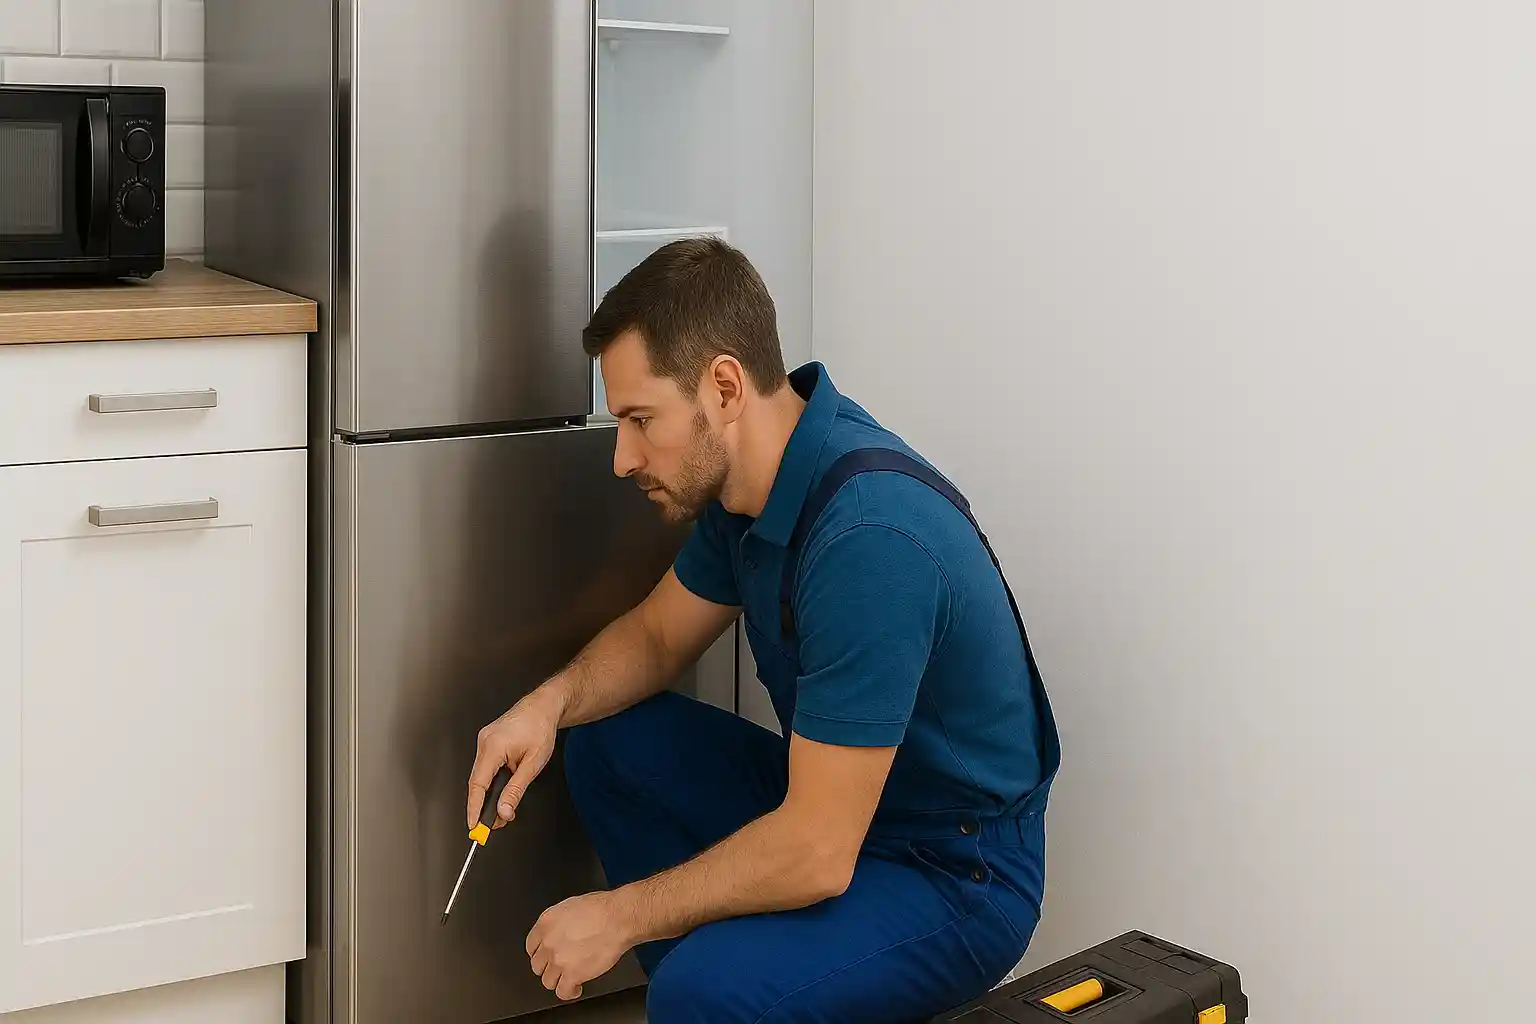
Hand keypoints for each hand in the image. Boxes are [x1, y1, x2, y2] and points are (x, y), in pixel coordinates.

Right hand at [466, 689, 561, 830]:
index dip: (474, 808)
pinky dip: (491, 781)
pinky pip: (485, 766)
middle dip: (483, 805)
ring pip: (481, 775)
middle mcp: (484, 742)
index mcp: (494, 746)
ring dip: (489, 793)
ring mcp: (484, 740)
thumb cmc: (541, 728)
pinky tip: (500, 792)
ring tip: (501, 810)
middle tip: (491, 824)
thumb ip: (516, 790)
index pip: (478, 784)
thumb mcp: (533, 763)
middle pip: (477, 782)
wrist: (543, 707)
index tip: (473, 826)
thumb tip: (504, 810)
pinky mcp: (488, 741)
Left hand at [526, 891, 632, 1000]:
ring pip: (548, 981)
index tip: (546, 957)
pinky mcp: (572, 975)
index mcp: (546, 923)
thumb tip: (561, 932)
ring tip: (569, 979)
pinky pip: (562, 992)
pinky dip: (569, 993)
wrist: (617, 919)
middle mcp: (548, 943)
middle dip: (549, 967)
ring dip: (559, 980)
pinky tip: (576, 988)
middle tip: (560, 967)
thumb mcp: (572, 906)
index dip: (540, 954)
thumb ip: (559, 923)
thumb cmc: (602, 909)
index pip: (531, 946)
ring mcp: (558, 961)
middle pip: (537, 965)